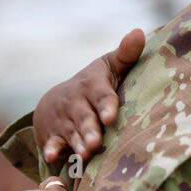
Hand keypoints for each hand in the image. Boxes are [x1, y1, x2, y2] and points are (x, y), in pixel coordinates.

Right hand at [33, 28, 145, 165]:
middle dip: (89, 130)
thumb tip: (139, 32)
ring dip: (76, 143)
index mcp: (92, 86)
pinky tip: (52, 157)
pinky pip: (52, 143)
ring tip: (85, 154)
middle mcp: (76, 103)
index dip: (105, 105)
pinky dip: (51, 150)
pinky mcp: (53, 134)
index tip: (111, 117)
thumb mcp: (109, 67)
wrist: (57, 99)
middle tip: (96, 142)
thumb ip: (126, 54)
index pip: (101, 95)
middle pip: (83, 117)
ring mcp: (63, 119)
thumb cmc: (95, 84)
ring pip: (71, 133)